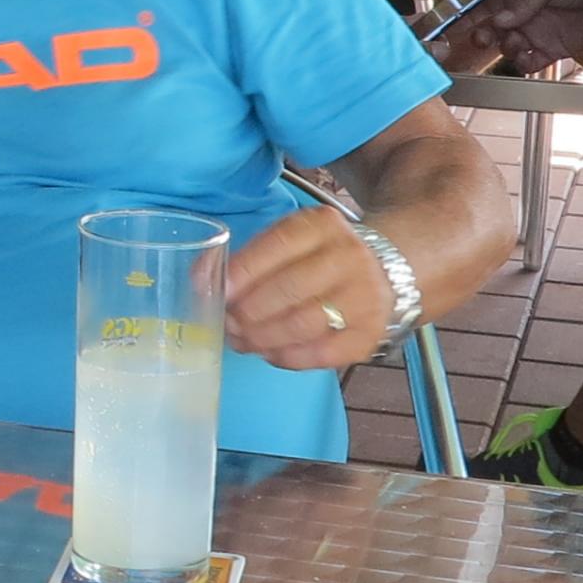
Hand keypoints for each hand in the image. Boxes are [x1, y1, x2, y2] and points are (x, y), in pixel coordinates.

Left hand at [225, 207, 391, 370]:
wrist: (381, 271)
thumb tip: (201, 281)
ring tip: (242, 341)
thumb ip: (246, 258)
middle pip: (288, 289)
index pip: (276, 246)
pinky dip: (288, 357)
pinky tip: (269, 353)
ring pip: (303, 324)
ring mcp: (364, 296)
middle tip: (227, 324)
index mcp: (322, 225)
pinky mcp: (369, 333)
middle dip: (248, 312)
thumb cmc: (318, 257)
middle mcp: (348, 256)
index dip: (242, 273)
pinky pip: (321, 353)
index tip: (218, 293)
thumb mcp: (288, 241)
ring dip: (262, 338)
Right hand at [480, 0, 582, 75]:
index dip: (471, 14)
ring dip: (509, 49)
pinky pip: (531, 62)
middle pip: (494, 29)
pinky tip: (530, 58)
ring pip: (510, 47)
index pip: (488, 4)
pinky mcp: (554, 49)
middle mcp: (526, 14)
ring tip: (519, 45)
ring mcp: (538, 32)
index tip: (456, 24)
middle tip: (485, 39)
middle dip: (485, 35)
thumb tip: (502, 18)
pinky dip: (526, 64)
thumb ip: (525, 1)